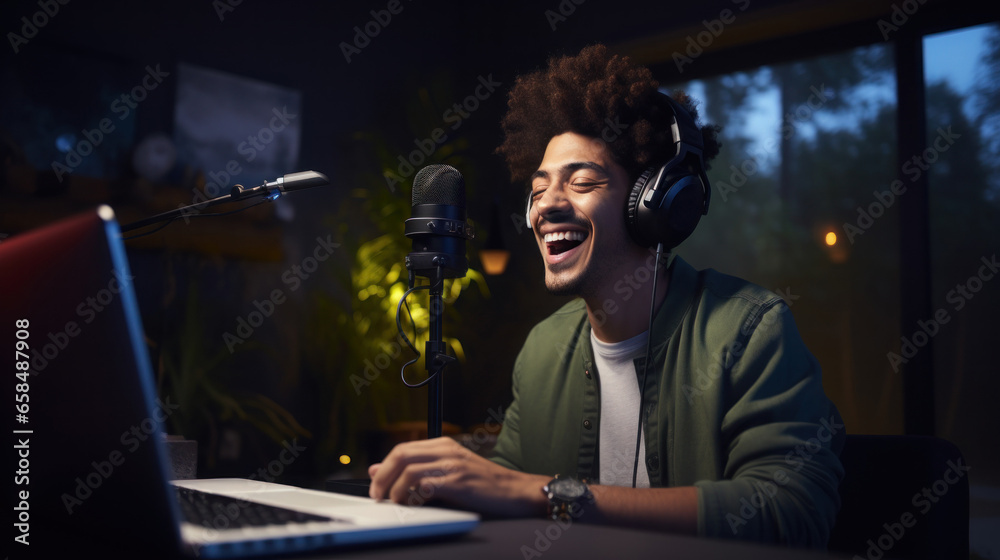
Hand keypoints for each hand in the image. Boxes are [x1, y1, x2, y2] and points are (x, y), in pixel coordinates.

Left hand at [368, 436, 549, 516]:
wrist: (516, 491)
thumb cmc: (484, 485)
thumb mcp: (449, 471)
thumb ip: (417, 469)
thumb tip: (379, 470)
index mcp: (443, 445)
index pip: (402, 449)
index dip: (383, 467)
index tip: (375, 485)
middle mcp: (447, 450)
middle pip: (401, 455)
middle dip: (382, 476)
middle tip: (377, 495)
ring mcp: (453, 465)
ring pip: (410, 470)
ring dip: (395, 489)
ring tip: (394, 502)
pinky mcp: (460, 482)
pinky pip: (426, 486)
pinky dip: (413, 496)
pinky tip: (412, 505)